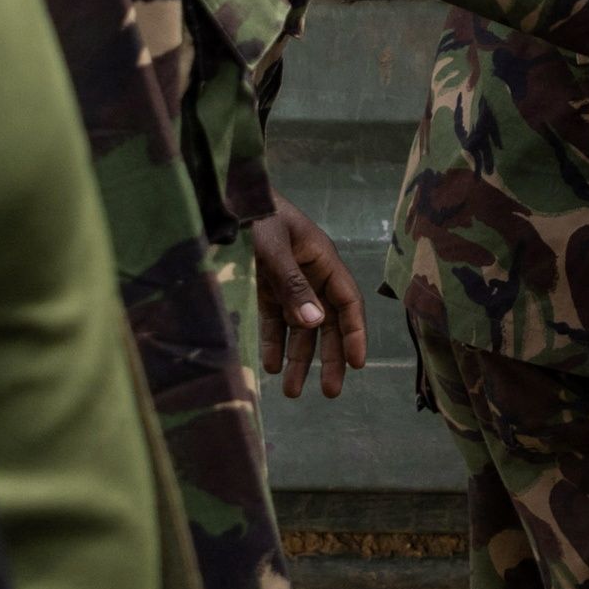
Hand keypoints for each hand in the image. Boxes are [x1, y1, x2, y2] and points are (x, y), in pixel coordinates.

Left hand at [248, 208, 368, 396]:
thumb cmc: (259, 214)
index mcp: (325, 262)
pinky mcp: (268, 286)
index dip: (355, 334)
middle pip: (327, 323)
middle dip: (328, 358)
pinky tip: (272, 366)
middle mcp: (313, 276)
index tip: (358, 364)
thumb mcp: (275, 248)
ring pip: (300, 328)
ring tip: (293, 392)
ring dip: (299, 358)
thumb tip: (314, 323)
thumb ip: (294, 285)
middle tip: (329, 392)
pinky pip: (274, 321)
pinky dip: (274, 342)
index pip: (348, 304)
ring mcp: (290, 283)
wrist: (230, 195)